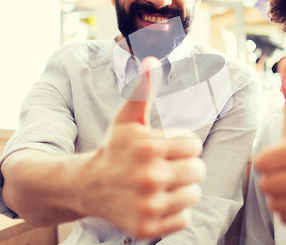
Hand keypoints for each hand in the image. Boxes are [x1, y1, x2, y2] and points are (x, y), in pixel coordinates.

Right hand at [77, 57, 205, 238]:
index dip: (183, 145)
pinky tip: (156, 201)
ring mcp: (148, 206)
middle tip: (167, 167)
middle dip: (186, 167)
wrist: (87, 186)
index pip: (194, 145)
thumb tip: (151, 57)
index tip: (167, 148)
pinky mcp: (147, 229)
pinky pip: (184, 218)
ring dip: (182, 189)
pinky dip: (174, 211)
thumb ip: (142, 91)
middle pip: (198, 171)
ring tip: (163, 184)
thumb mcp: (126, 119)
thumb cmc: (114, 149)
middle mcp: (149, 178)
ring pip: (193, 195)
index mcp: (148, 148)